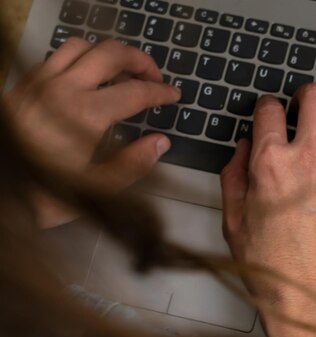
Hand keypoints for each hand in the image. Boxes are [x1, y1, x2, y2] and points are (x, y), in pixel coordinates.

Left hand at [3, 37, 180, 227]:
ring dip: (109, 54)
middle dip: (141, 61)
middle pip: (111, 54)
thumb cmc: (46, 194)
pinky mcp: (25, 84)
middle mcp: (63, 89)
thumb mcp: (97, 190)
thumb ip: (133, 164)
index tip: (174, 96)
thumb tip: (161, 141)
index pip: (135, 92)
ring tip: (123, 73)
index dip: (160, 92)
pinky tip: (88, 78)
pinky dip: (81, 58)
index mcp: (85, 114)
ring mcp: (40, 82)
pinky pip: (57, 55)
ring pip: (83, 46)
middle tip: (155, 78)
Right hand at [221, 85, 315, 336]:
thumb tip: (244, 148)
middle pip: (315, 96)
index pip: (269, 109)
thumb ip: (235, 175)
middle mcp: (310, 157)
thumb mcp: (234, 220)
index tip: (269, 114)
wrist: (310, 298)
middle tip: (303, 106)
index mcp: (271, 163)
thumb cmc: (270, 266)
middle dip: (306, 95)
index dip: (266, 107)